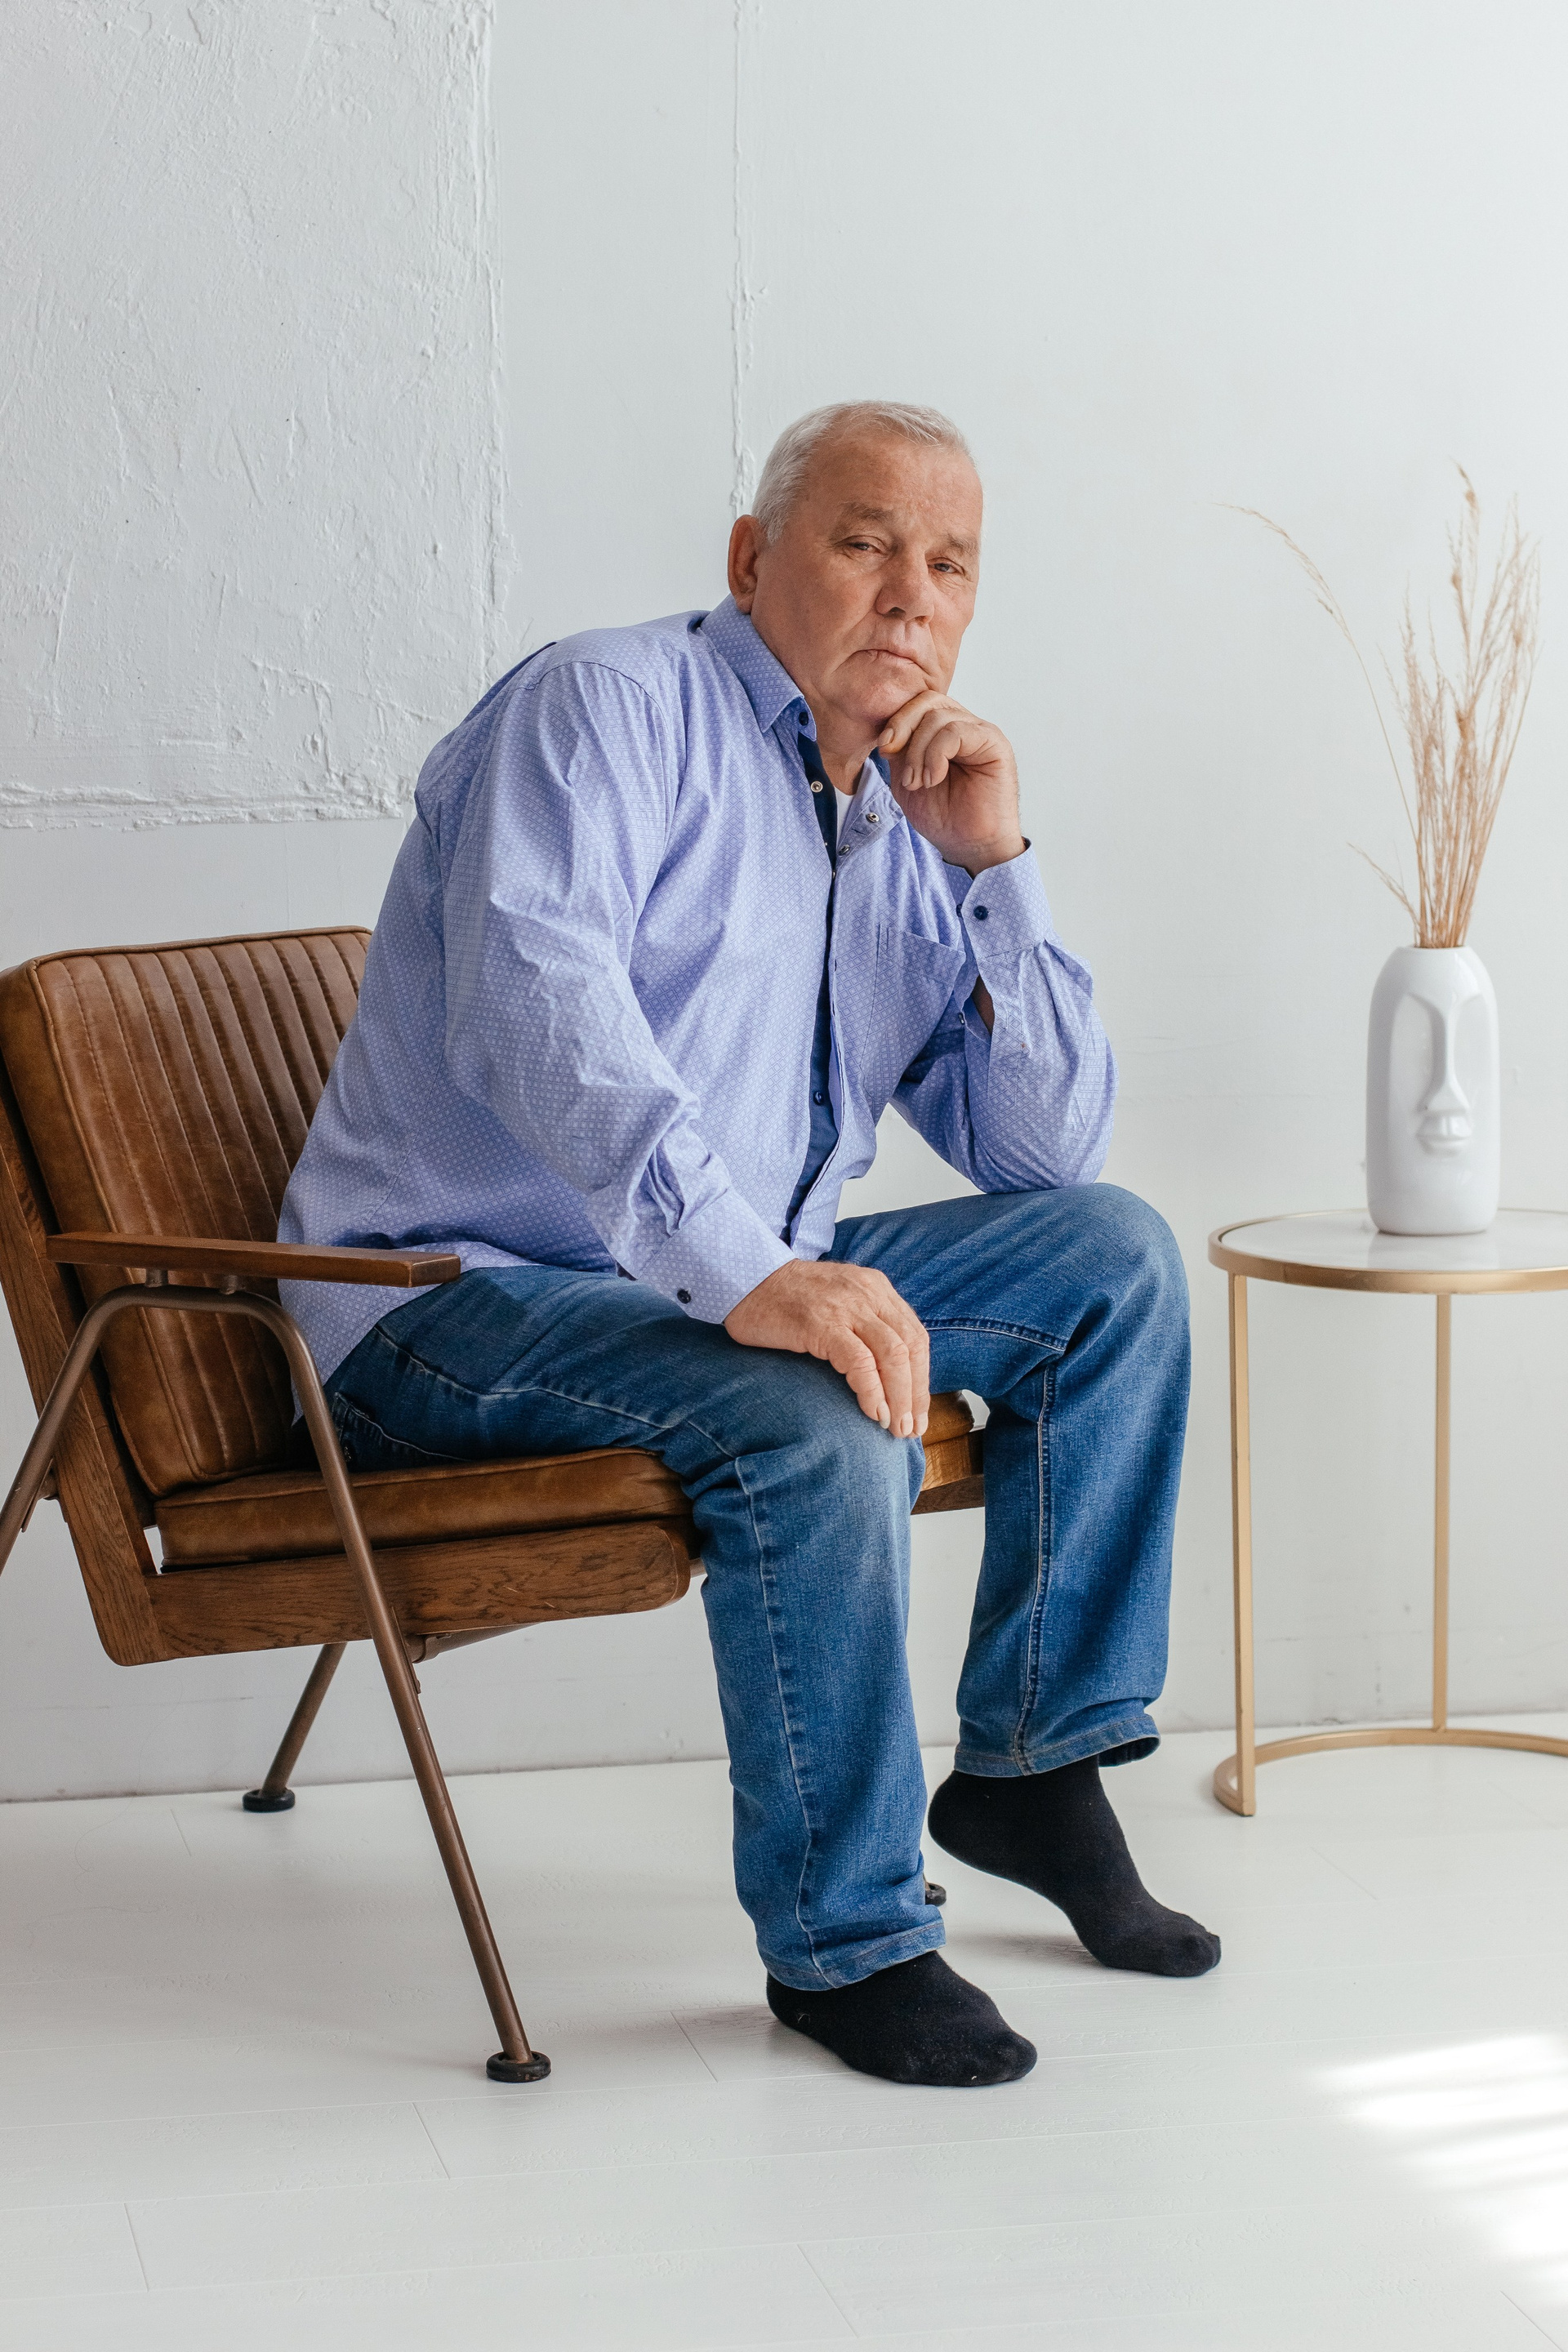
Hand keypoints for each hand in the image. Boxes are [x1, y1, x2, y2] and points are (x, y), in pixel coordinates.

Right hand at [724, 1259, 929, 1438]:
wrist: (744, 1279)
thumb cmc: (786, 1300)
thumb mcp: (838, 1301)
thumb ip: (864, 1325)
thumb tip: (887, 1375)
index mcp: (876, 1289)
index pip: (915, 1337)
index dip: (921, 1379)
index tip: (917, 1412)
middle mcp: (868, 1294)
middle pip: (910, 1348)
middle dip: (916, 1394)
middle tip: (910, 1430)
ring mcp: (846, 1307)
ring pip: (893, 1355)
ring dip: (900, 1398)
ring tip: (894, 1427)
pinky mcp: (821, 1324)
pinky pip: (859, 1362)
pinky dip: (872, 1391)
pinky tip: (873, 1412)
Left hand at [880, 692, 1026, 874]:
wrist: (969, 846)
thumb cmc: (943, 816)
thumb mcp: (907, 779)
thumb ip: (900, 751)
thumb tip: (889, 732)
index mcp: (944, 731)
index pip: (918, 703)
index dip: (896, 720)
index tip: (883, 749)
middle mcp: (965, 725)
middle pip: (928, 700)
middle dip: (902, 727)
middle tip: (891, 757)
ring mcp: (980, 732)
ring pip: (939, 716)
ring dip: (918, 751)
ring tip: (917, 781)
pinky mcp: (994, 743)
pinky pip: (956, 731)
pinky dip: (936, 755)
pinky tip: (933, 779)